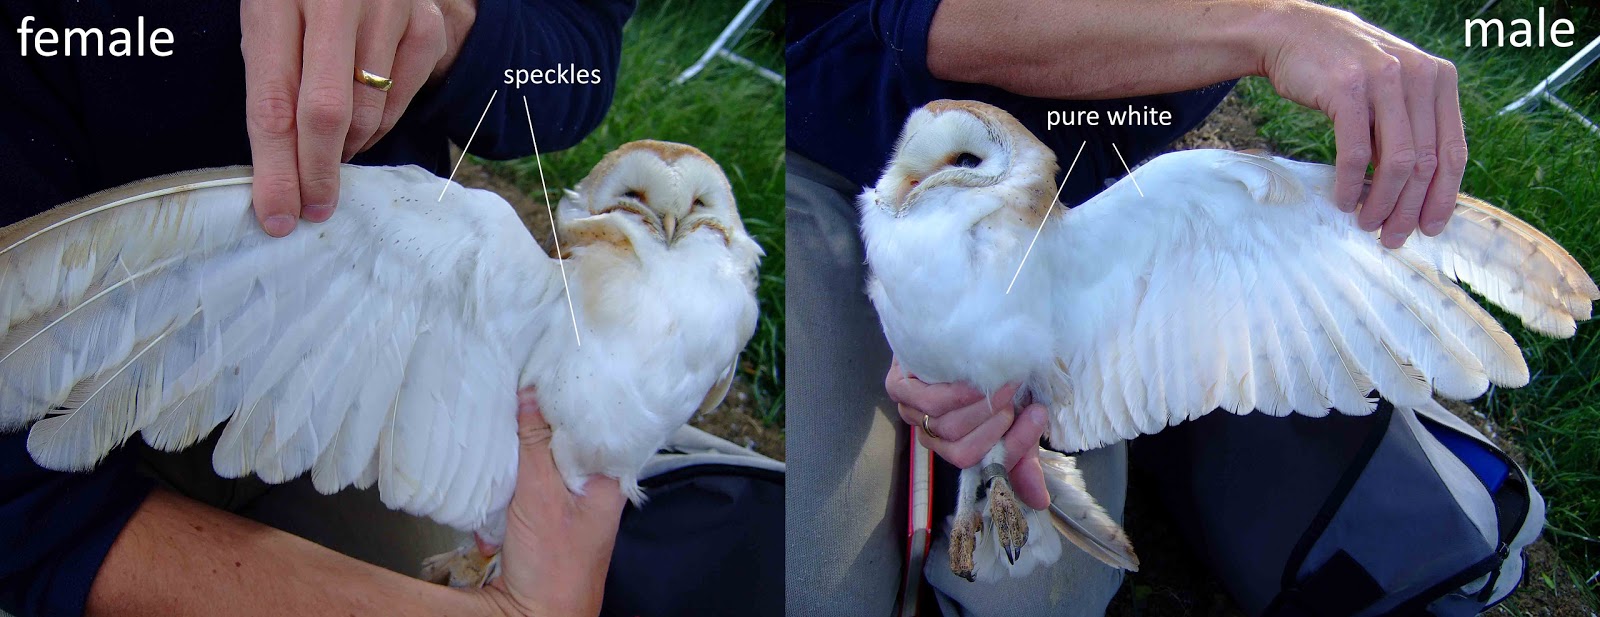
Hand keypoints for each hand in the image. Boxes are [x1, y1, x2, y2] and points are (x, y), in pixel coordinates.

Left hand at [241, 0, 475, 236]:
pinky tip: (361, 120)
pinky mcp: (426, 24)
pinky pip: (402, 99)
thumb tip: (277, 173)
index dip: (275, 167)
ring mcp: (390, 10)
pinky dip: (380, 124)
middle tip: (313, 209)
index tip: (277, 214)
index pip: (274, 101)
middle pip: (327, 114)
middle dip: (317, 173)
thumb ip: (269, 82)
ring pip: (369, 112)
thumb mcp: (267, 18)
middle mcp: (338, 2)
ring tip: (329, 151)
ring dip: (346, 148)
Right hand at [483, 389, 625, 616]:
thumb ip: (534, 444)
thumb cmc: (556, 570)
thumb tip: (531, 394)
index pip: (597, 422)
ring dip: (514, 469)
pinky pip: (526, 490)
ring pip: (540, 464)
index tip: (546, 373)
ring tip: (500, 467)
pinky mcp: (547, 519)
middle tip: (511, 414)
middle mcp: (594, 489)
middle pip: (563, 441)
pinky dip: (508, 496)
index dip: (571, 398)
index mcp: (608, 479)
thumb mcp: (540, 496)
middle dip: (532, 435)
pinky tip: (496, 518)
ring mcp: (570, 505)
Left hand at [885, 357, 1050, 509]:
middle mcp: (932, 435)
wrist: (958, 330)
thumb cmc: (986, 377)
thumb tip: (1041, 502)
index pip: (980, 464)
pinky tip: (974, 378)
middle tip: (1015, 394)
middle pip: (963, 450)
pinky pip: (927, 402)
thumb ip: (1021, 455)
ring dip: (980, 405)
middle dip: (997, 424)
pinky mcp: (898, 388)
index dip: (1013, 446)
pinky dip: (955, 393)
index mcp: (956, 446)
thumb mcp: (1011, 416)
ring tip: (1001, 381)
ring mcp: (913, 412)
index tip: (1039, 415)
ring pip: (948, 426)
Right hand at [1258, 2, 1464, 247]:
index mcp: (1439, 79)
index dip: (1443, 196)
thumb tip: (1421, 188)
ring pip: (1396, 161)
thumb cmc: (1343, 70)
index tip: (1430, 228)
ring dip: (1383, 202)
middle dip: (1410, 208)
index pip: (1452, 150)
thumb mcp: (1392, 86)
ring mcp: (1383, 81)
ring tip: (1367, 223)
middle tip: (1393, 236)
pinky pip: (1356, 151)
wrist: (1295, 33)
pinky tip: (1344, 200)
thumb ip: (1412, 123)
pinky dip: (1351, 183)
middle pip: (1425, 162)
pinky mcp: (1347, 89)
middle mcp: (1418, 77)